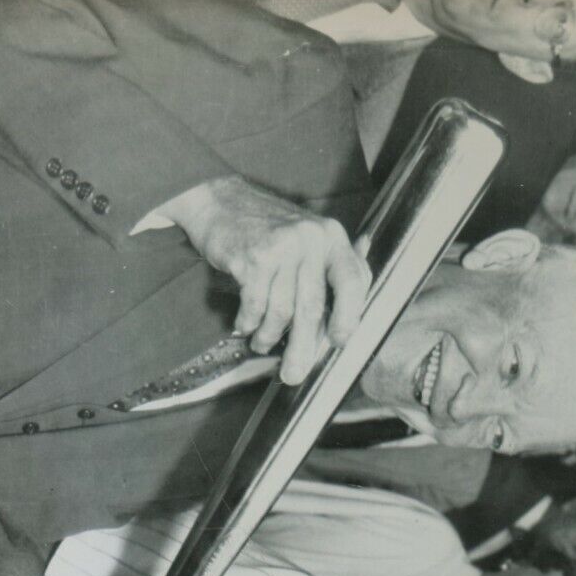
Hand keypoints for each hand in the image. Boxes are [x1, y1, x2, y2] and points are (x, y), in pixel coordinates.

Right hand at [156, 175, 369, 383]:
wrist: (221, 201)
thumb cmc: (266, 227)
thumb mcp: (308, 237)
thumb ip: (333, 265)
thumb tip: (355, 303)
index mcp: (331, 237)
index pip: (352, 281)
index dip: (348, 316)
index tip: (339, 341)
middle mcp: (310, 239)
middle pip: (312, 306)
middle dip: (302, 347)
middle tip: (294, 373)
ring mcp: (282, 247)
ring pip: (281, 311)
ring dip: (269, 336)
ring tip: (261, 343)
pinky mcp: (253, 257)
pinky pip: (255, 304)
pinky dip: (249, 322)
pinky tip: (245, 325)